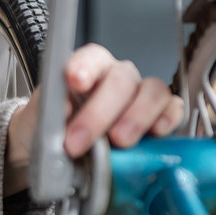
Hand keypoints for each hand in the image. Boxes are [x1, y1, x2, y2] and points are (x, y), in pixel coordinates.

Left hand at [5, 44, 183, 184]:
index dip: (85, 66)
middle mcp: (118, 79)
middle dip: (100, 112)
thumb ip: (50, 114)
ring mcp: (142, 97)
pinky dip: (168, 119)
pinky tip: (157, 133)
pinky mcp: (160, 118)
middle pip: (121, 80)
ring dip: (137, 116)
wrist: (62, 157)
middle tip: (80, 141)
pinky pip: (173, 110)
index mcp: (88, 71)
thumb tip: (65, 110)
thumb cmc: (54, 133)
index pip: (91, 57)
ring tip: (120, 142)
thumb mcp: (42, 124)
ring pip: (152, 92)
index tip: (75, 81)